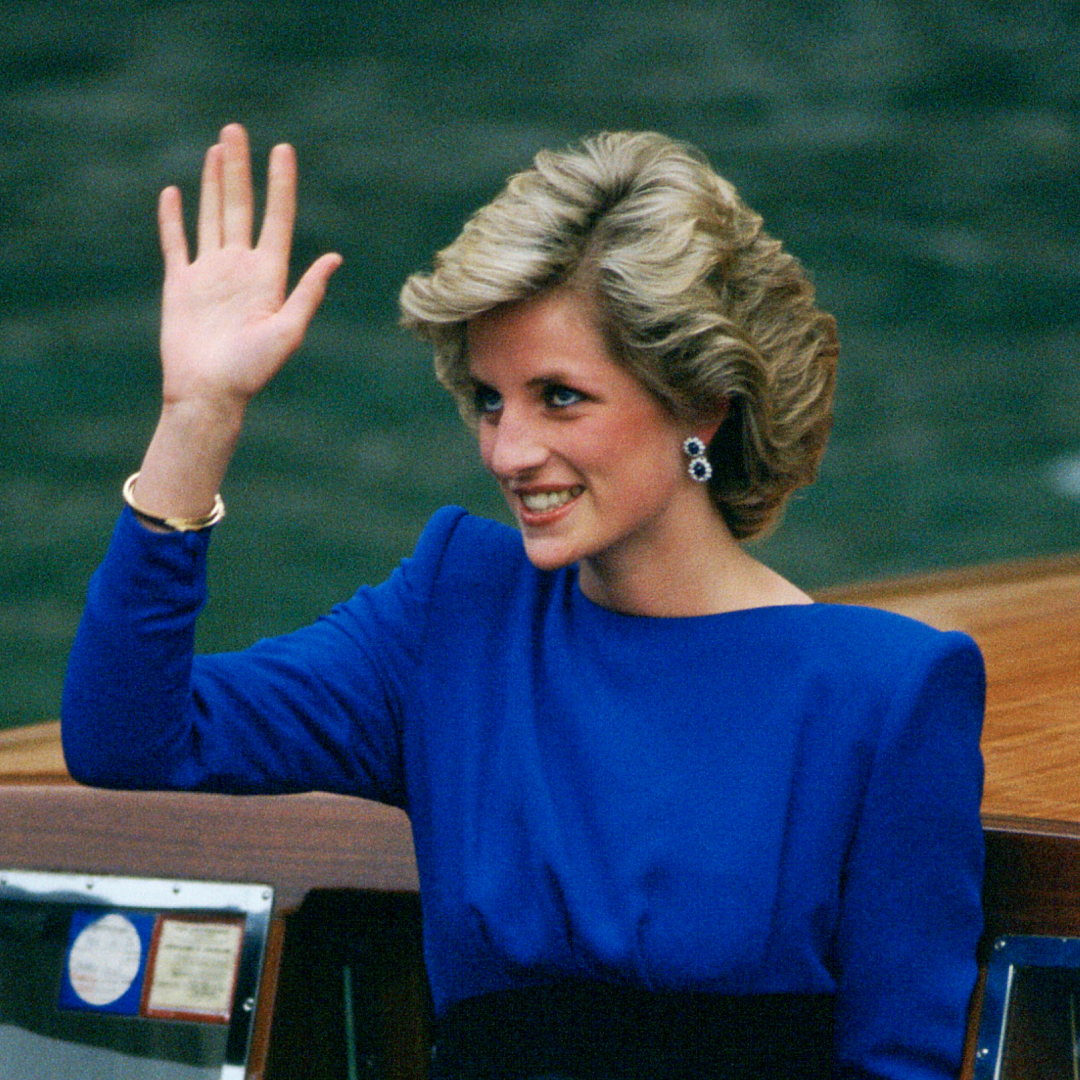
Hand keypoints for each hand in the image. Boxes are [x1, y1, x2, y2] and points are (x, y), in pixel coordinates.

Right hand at [157, 123, 341, 412]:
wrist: (208, 393)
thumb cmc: (251, 370)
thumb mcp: (288, 331)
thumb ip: (308, 293)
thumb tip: (334, 258)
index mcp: (269, 276)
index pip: (277, 219)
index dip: (281, 185)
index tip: (283, 149)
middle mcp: (241, 269)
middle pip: (241, 207)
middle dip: (240, 169)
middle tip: (236, 130)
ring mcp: (210, 274)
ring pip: (212, 216)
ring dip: (214, 182)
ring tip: (216, 149)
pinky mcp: (181, 284)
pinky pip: (176, 243)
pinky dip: (174, 218)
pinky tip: (175, 193)